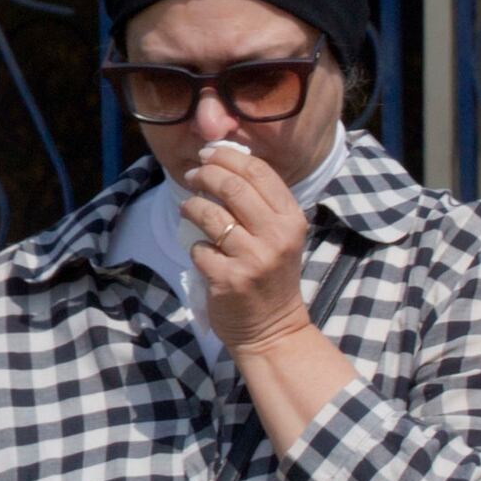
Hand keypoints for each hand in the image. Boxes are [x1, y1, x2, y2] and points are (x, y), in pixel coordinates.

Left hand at [179, 142, 313, 356]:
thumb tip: (223, 163)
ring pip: (210, 214)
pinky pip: (199, 248)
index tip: (208, 153)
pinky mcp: (228, 278)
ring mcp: (253, 257)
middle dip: (205, 174)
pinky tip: (202, 252)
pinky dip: (195, 247)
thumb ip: (260, 204)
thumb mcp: (279, 236)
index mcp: (292, 219)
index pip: (260, 172)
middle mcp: (277, 235)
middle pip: (232, 186)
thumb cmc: (271, 275)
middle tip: (193, 175)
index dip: (228, 156)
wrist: (273, 327)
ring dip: (192, 206)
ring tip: (188, 207)